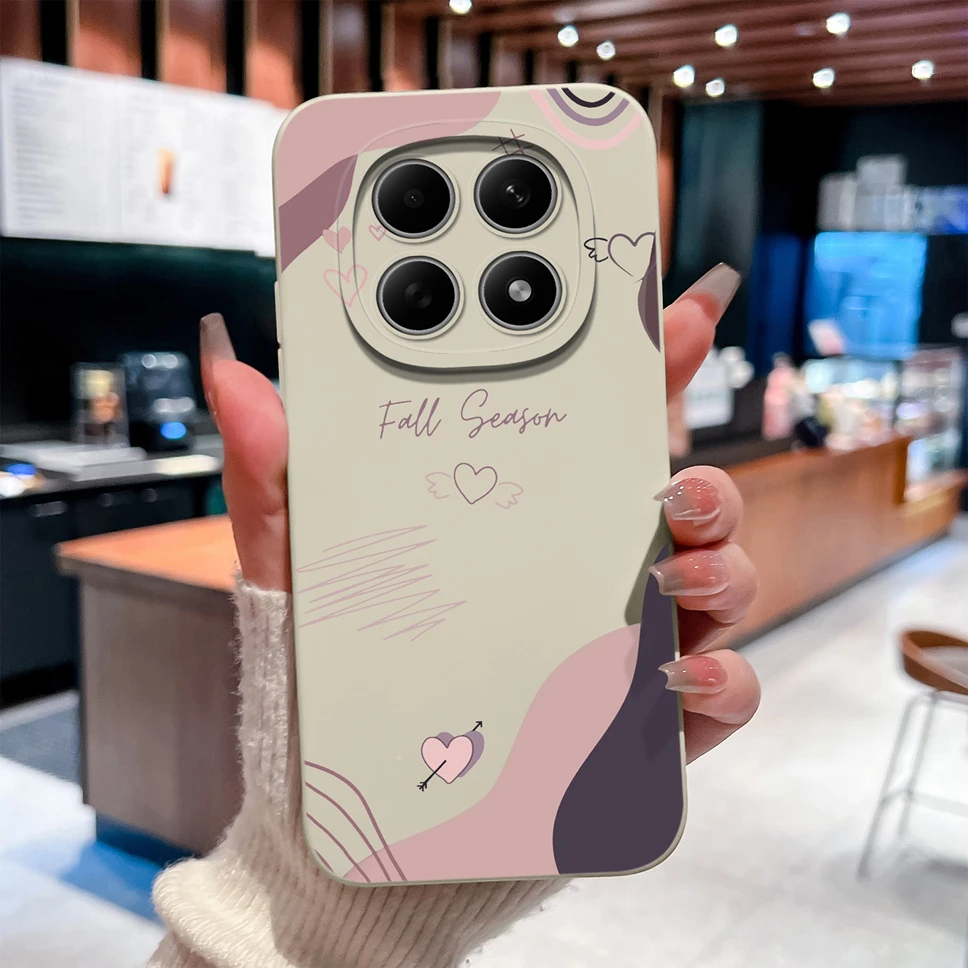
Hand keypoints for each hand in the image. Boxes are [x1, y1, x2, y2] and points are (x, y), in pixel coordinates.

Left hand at [201, 262, 758, 764]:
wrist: (352, 815)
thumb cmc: (335, 670)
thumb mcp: (300, 560)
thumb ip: (275, 466)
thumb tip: (230, 369)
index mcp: (526, 512)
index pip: (600, 425)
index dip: (649, 364)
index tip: (678, 312)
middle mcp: (586, 566)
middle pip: (685, 498)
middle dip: (706, 478)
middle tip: (673, 484)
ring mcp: (623, 643)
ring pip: (717, 581)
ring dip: (720, 568)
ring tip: (668, 582)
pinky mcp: (641, 725)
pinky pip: (716, 692)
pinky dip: (722, 678)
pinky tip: (682, 677)